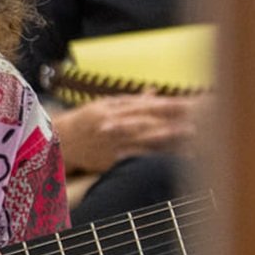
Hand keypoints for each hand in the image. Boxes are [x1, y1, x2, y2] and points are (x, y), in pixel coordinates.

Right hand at [54, 94, 202, 174]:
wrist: (58, 144)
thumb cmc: (83, 121)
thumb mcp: (104, 105)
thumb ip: (131, 100)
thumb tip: (156, 92)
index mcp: (110, 110)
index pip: (144, 106)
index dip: (166, 105)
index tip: (188, 104)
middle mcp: (111, 127)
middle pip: (147, 125)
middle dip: (171, 124)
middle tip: (196, 125)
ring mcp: (110, 146)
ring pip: (143, 143)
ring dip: (167, 143)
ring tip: (188, 142)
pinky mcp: (108, 162)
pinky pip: (134, 160)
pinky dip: (152, 160)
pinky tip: (169, 162)